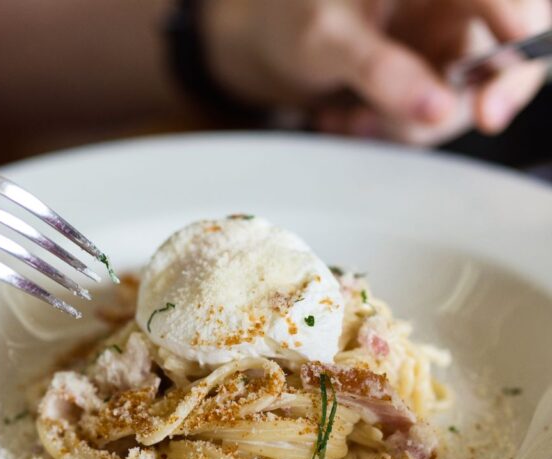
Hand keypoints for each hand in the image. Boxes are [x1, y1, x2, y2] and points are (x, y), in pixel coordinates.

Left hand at [205, 0, 549, 145]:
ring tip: (348, 116)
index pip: (512, 7)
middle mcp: (448, 11)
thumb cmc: (286, 19)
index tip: (490, 107)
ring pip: (457, 104)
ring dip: (403, 125)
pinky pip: (421, 122)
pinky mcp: (416, 85)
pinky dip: (386, 130)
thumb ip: (381, 70)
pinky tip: (345, 119)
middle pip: (500, 64)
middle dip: (459, 103)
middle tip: (421, 122)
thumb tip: (437, 109)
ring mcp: (434, 51)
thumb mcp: (327, 38)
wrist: (258, 45)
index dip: (517, 54)